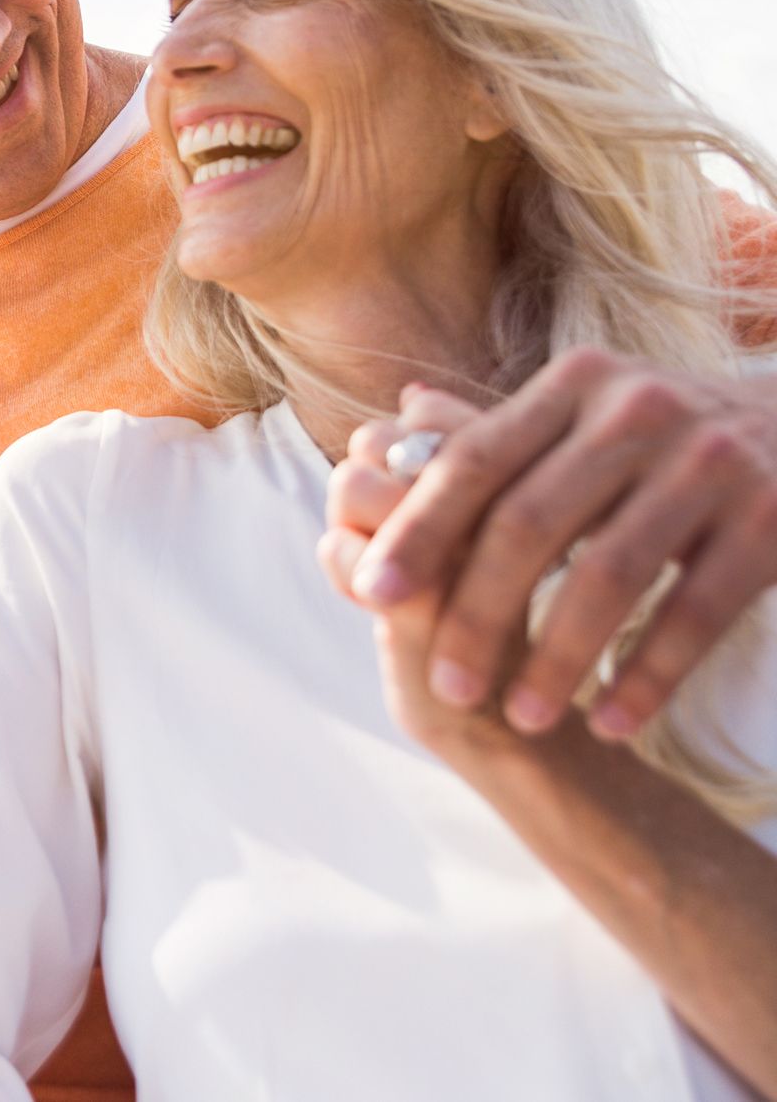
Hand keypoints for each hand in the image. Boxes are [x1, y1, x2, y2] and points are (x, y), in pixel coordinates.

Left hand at [320, 347, 776, 739]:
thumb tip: (386, 431)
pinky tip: (615, 724)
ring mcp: (709, 461)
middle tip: (450, 688)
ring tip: (527, 720)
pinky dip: (648, 675)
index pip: (477, 459)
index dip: (419, 528)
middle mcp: (637, 410)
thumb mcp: (587, 410)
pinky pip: (694, 612)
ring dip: (557, 659)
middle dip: (478, 613)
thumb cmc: (667, 436)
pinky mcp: (769, 519)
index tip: (371, 593)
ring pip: (609, 575)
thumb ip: (496, 432)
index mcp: (576, 383)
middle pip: (530, 522)